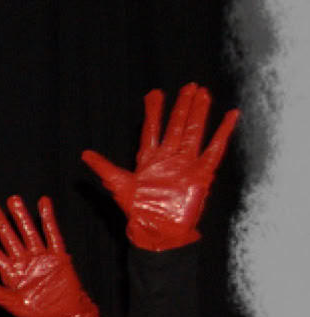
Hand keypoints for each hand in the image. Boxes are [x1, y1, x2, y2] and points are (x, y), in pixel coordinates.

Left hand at [0, 195, 109, 316]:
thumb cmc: (36, 315)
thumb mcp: (13, 305)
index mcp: (9, 272)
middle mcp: (23, 261)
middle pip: (8, 236)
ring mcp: (40, 257)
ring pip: (28, 232)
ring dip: (21, 216)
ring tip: (13, 199)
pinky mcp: (58, 257)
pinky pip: (53, 235)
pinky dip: (49, 219)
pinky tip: (43, 203)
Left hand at [82, 83, 237, 250]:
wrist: (158, 230)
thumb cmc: (138, 211)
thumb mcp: (119, 185)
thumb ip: (104, 167)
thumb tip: (85, 154)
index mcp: (149, 158)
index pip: (152, 128)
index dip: (154, 111)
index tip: (156, 93)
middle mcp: (169, 157)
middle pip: (177, 125)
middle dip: (182, 106)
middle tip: (189, 86)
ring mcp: (186, 164)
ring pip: (194, 132)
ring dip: (199, 113)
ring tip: (204, 93)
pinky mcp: (202, 174)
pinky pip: (214, 149)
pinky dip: (222, 133)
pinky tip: (230, 116)